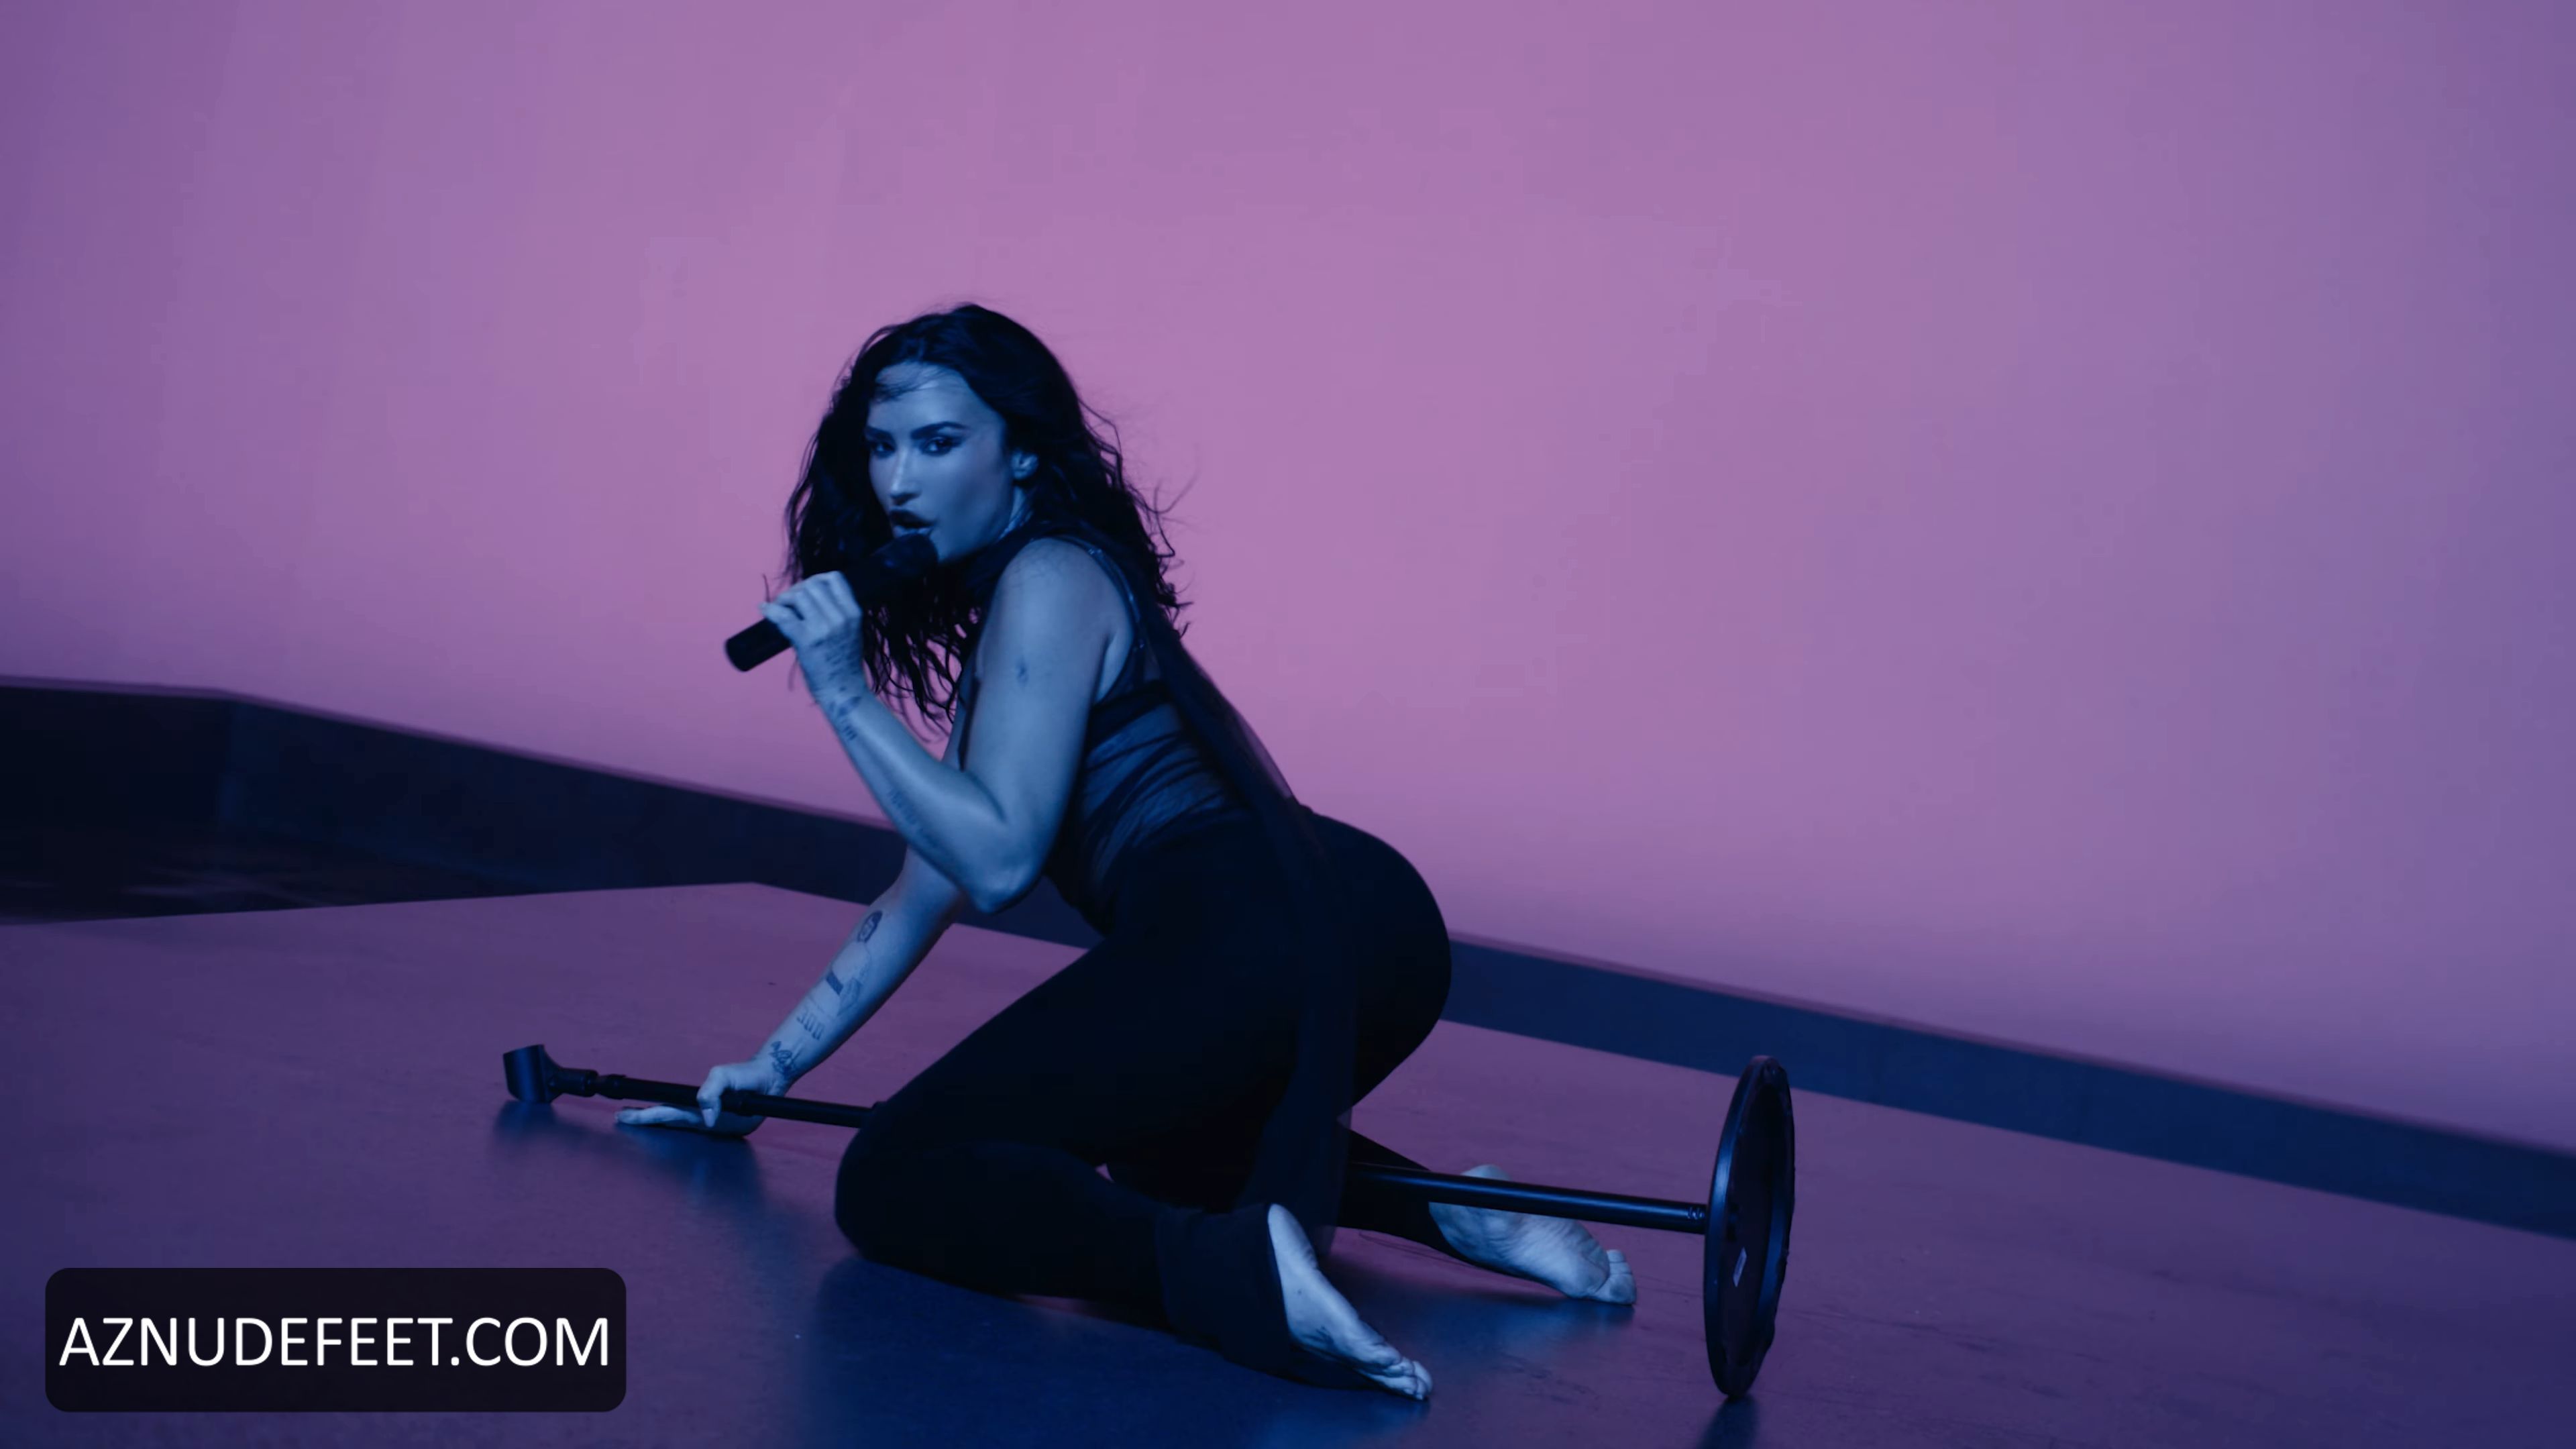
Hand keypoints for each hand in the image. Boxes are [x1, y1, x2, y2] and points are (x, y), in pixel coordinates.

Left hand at [615, 1059, 786, 1136]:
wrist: (773, 1076)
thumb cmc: (750, 1076)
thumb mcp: (727, 1074)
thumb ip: (712, 1093)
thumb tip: (705, 1117)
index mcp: (710, 1117)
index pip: (672, 1117)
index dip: (649, 1116)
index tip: (628, 1116)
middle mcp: (709, 1124)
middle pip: (671, 1123)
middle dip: (645, 1120)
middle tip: (620, 1118)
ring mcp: (713, 1123)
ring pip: (678, 1124)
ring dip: (656, 1120)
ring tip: (633, 1116)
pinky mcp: (717, 1119)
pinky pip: (688, 1120)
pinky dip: (671, 1118)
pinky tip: (662, 1115)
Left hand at [760, 572, 866, 693]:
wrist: (842, 690)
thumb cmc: (844, 661)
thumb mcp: (851, 630)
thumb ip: (837, 611)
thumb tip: (809, 594)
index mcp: (853, 612)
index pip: (835, 578)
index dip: (817, 579)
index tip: (808, 589)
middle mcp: (840, 617)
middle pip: (812, 584)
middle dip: (797, 589)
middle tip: (790, 603)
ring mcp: (823, 628)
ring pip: (798, 595)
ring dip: (785, 599)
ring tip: (781, 609)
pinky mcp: (806, 640)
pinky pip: (784, 616)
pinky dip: (771, 610)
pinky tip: (765, 609)